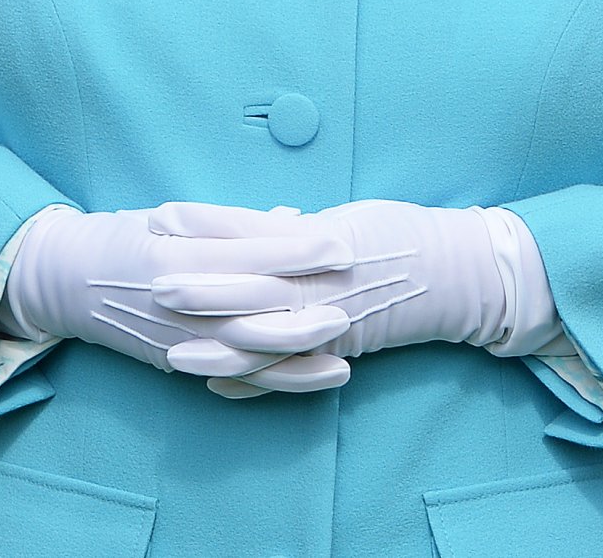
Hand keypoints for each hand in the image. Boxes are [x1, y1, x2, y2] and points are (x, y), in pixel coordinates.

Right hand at [2, 205, 354, 393]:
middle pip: (256, 305)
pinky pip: (241, 378)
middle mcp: (184, 304)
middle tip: (355, 284)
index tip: (339, 241)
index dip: (297, 249)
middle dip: (309, 296)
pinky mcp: (185, 363)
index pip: (250, 253)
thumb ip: (230, 222)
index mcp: (181, 258)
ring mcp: (185, 340)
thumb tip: (291, 220)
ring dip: (303, 346)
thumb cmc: (127, 238)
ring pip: (253, 351)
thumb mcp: (174, 218)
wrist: (71, 281)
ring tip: (347, 338)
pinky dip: (283, 380)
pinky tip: (321, 375)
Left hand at [154, 200, 555, 396]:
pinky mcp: (336, 349)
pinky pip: (288, 371)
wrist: (453, 271)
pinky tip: (218, 388)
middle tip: (150, 281)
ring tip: (171, 352)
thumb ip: (300, 228)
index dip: (202, 225)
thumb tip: (267, 221)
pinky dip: (253, 382)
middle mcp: (317, 284)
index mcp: (314, 242)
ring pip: (261, 337)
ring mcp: (325, 321)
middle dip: (196, 286)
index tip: (161, 216)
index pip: (247, 233)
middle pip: (245, 285)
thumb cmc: (399, 235)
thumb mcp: (345, 219)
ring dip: (214, 344)